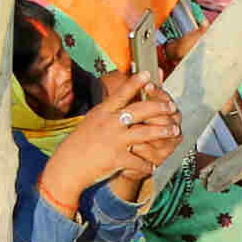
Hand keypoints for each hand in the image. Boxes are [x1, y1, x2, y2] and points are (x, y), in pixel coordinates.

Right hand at [47, 69, 180, 203]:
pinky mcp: (116, 158)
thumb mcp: (92, 120)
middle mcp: (109, 123)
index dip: (135, 82)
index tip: (148, 74)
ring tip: (174, 131)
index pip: (121, 93)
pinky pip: (138, 160)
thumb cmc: (80, 143)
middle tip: (172, 107)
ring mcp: (114, 140)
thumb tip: (123, 99)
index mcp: (102, 112)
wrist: (67, 166)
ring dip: (163, 132)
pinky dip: (148, 164)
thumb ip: (108, 111)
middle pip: (140, 110)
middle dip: (160, 107)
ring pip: (145, 133)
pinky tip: (154, 165)